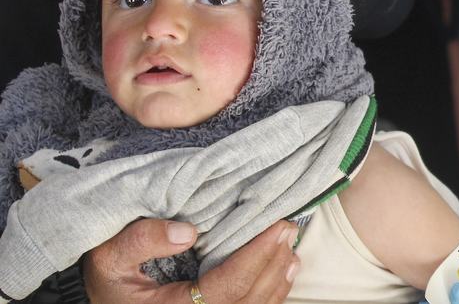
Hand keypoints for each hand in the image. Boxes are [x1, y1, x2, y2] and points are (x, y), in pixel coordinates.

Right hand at [85, 219, 299, 303]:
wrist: (102, 300)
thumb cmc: (107, 278)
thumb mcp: (109, 256)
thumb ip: (141, 240)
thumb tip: (187, 232)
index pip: (227, 286)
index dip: (256, 256)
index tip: (276, 227)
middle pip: (249, 299)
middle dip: (273, 262)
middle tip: (288, 227)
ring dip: (278, 276)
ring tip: (290, 245)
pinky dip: (273, 291)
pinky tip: (285, 268)